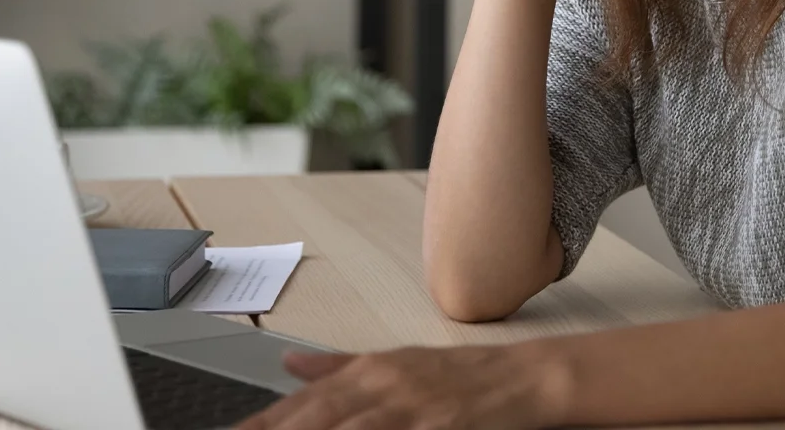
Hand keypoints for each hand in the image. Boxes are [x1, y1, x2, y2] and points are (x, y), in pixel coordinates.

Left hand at [238, 345, 556, 429]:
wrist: (522, 377)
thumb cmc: (460, 375)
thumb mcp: (396, 363)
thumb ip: (339, 366)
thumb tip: (288, 361)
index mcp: (367, 370)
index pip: (301, 403)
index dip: (261, 422)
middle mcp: (381, 384)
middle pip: (313, 416)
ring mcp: (407, 405)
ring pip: (344, 427)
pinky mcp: (436, 424)